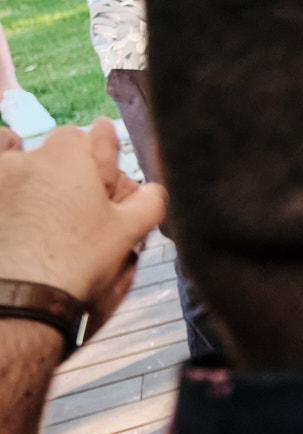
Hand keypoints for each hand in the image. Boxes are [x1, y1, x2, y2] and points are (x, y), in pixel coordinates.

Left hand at [0, 121, 165, 344]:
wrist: (17, 297)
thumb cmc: (75, 261)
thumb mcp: (126, 232)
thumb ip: (148, 202)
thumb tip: (156, 191)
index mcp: (67, 158)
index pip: (82, 136)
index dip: (94, 152)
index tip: (98, 169)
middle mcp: (26, 159)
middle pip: (48, 148)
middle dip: (61, 163)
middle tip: (72, 194)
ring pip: (9, 153)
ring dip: (21, 163)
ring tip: (32, 190)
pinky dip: (1, 172)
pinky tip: (8, 183)